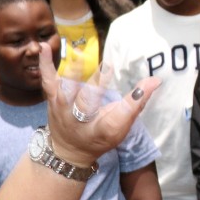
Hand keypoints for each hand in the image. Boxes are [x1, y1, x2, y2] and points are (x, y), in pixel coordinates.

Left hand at [38, 42, 159, 166]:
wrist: (69, 151)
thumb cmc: (101, 135)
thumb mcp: (121, 126)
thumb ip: (136, 103)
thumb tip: (155, 80)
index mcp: (104, 130)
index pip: (120, 118)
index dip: (134, 101)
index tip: (150, 83)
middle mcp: (82, 123)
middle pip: (88, 105)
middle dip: (96, 86)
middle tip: (107, 66)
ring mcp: (64, 111)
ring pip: (66, 92)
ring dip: (72, 73)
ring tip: (78, 53)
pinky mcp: (52, 100)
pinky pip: (48, 82)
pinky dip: (45, 64)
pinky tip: (44, 47)